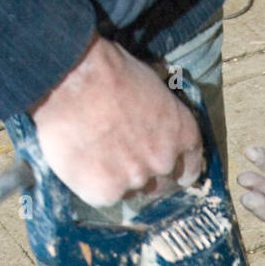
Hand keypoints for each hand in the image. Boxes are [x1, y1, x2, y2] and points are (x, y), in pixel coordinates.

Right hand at [30, 34, 202, 206]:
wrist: (74, 79)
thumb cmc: (109, 71)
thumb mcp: (151, 89)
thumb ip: (157, 119)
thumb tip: (148, 127)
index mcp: (183, 133)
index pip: (190, 165)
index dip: (177, 169)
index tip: (168, 171)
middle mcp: (165, 162)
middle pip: (160, 184)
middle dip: (144, 176)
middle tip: (121, 161)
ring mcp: (136, 180)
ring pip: (129, 190)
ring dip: (116, 179)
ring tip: (94, 154)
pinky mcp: (106, 192)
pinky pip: (100, 194)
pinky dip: (89, 182)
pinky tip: (79, 160)